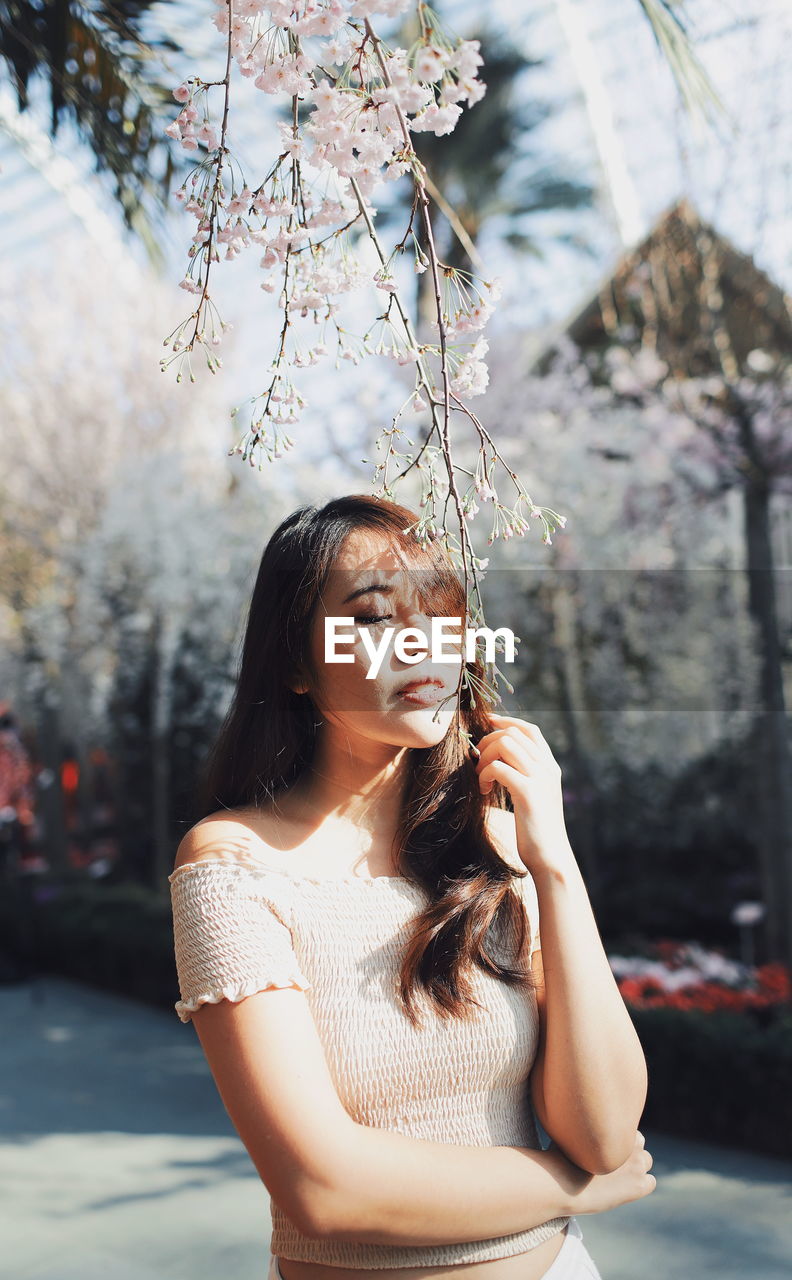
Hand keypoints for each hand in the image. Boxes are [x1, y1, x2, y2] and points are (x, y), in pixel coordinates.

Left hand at [474, 712, 572, 872]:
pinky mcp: (528, 793)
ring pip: (505, 744)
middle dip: (488, 741)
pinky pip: (499, 767)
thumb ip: (523, 777)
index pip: (530, 730)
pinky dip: (485, 773)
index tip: (487, 723)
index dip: (506, 721)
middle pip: (513, 733)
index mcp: (550, 767)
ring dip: (485, 756)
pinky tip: (484, 790)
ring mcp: (540, 779)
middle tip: (478, 762)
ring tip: (481, 777)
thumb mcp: (534, 797)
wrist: (551, 858)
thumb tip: (498, 762)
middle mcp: (548, 768)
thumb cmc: (536, 831)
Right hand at [552, 1131, 656, 1216]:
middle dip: (629, 1149)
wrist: (564, 1184)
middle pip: (638, 1141)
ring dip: (636, 1166)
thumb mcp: (570, 1131)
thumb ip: (583, 1125)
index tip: (606, 1146)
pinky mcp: (638, 1186)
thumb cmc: (560, 1157)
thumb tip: (574, 1116)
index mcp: (617, 1126)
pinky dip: (641, 1185)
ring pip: (646, 1161)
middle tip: (613, 1162)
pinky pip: (650, 1182)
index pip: (626, 1126)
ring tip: (619, 1176)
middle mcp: (630, 1143)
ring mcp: (636, 1164)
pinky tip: (625, 1190)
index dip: (616, 1137)